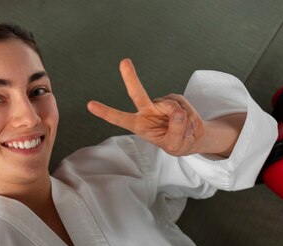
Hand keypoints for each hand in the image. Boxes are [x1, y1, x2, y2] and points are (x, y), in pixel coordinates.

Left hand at [87, 58, 204, 155]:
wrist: (192, 136)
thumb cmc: (177, 143)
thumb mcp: (175, 145)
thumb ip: (175, 131)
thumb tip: (177, 112)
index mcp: (138, 125)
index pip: (119, 119)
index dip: (105, 112)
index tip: (90, 105)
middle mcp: (146, 111)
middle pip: (137, 93)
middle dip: (130, 77)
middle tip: (124, 62)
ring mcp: (160, 103)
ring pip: (172, 107)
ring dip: (182, 120)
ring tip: (184, 128)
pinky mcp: (175, 98)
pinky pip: (183, 106)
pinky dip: (189, 116)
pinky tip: (188, 121)